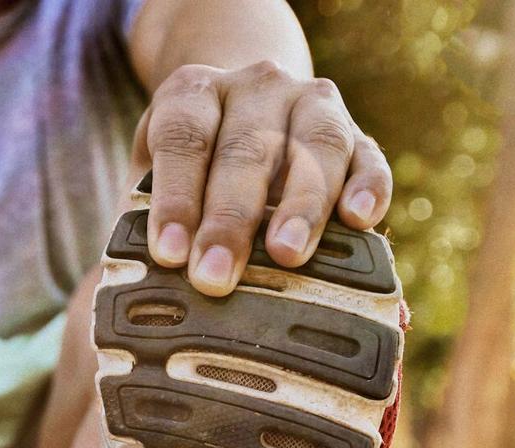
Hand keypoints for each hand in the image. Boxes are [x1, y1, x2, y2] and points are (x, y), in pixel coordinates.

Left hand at [137, 61, 391, 295]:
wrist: (239, 114)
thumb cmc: (187, 168)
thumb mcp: (154, 178)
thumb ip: (149, 220)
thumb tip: (145, 293)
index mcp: (194, 93)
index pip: (184, 138)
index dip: (175, 197)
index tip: (168, 253)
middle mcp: (255, 86)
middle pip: (246, 148)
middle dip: (230, 219)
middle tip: (215, 277)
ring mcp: (310, 102)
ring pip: (314, 146)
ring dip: (301, 205)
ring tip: (288, 255)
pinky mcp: (356, 133)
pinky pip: (369, 156)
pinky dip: (368, 186)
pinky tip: (361, 219)